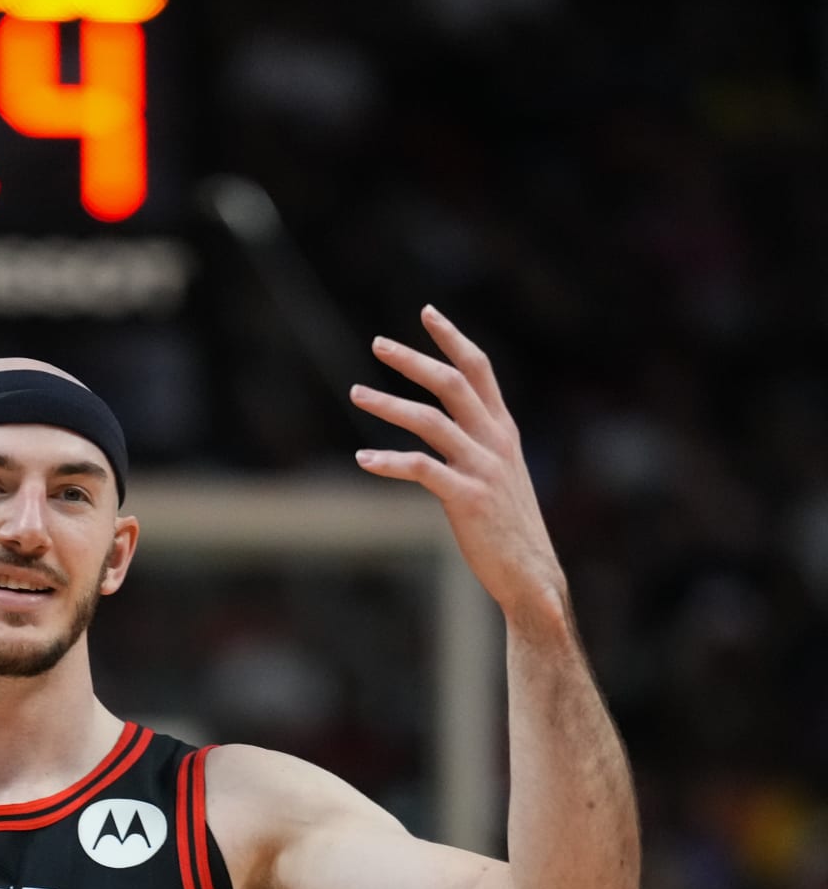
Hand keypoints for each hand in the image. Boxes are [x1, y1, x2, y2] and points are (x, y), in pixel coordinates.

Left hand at [351, 306, 565, 626]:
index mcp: (503, 430)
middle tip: (377, 344)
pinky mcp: (467, 498)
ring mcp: (482, 468)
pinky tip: (363, 460)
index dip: (453, 339)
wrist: (533, 576)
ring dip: (389, 404)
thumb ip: (478, 444)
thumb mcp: (501, 473)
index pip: (480, 370)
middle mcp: (495, 441)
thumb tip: (450, 423)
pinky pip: (422, 470)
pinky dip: (389, 462)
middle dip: (414, 359)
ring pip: (430, 420)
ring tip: (355, 393)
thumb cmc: (509, 525)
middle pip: (453, 383)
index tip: (426, 312)